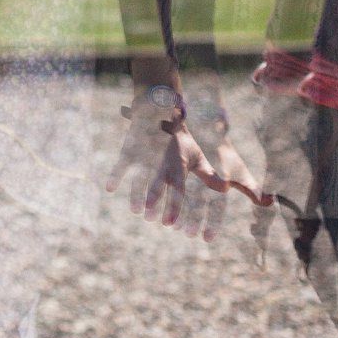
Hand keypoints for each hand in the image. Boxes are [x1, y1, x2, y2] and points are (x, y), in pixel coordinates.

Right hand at [106, 106, 226, 241]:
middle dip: (154, 201)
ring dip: (136, 193)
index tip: (173, 226)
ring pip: (139, 176)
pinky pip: (121, 163)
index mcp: (178, 165)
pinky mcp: (131, 149)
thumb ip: (209, 175)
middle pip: (157, 184)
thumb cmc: (181, 140)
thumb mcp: (197, 156)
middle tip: (152, 220)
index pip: (178, 189)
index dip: (174, 207)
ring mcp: (144, 155)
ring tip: (136, 210)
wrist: (161, 111)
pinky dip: (115, 175)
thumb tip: (227, 190)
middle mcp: (161, 161)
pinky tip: (109, 188)